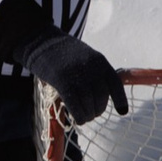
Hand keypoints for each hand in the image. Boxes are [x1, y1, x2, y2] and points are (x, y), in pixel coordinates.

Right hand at [14, 31, 128, 123]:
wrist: (39, 40)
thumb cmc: (63, 52)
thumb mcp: (86, 56)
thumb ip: (95, 72)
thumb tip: (102, 97)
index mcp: (100, 61)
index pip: (115, 84)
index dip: (120, 100)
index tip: (122, 112)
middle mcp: (91, 68)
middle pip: (101, 97)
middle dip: (98, 109)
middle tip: (93, 114)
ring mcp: (76, 74)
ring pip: (89, 103)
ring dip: (88, 114)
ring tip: (85, 117)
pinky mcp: (61, 80)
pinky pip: (74, 103)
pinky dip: (79, 115)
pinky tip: (79, 120)